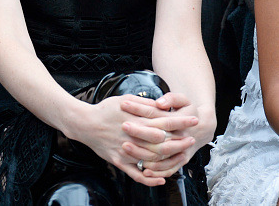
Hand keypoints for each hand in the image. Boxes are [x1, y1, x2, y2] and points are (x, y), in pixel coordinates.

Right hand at [73, 95, 196, 185]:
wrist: (85, 123)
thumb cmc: (105, 109)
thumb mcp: (124, 99)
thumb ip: (143, 104)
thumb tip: (161, 106)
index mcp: (136, 120)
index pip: (163, 121)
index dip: (180, 122)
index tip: (193, 120)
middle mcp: (132, 136)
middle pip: (161, 142)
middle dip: (179, 141)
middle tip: (192, 139)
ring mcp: (126, 151)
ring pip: (152, 159)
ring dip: (169, 158)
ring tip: (182, 155)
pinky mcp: (119, 161)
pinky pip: (135, 174)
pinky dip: (149, 178)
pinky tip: (160, 179)